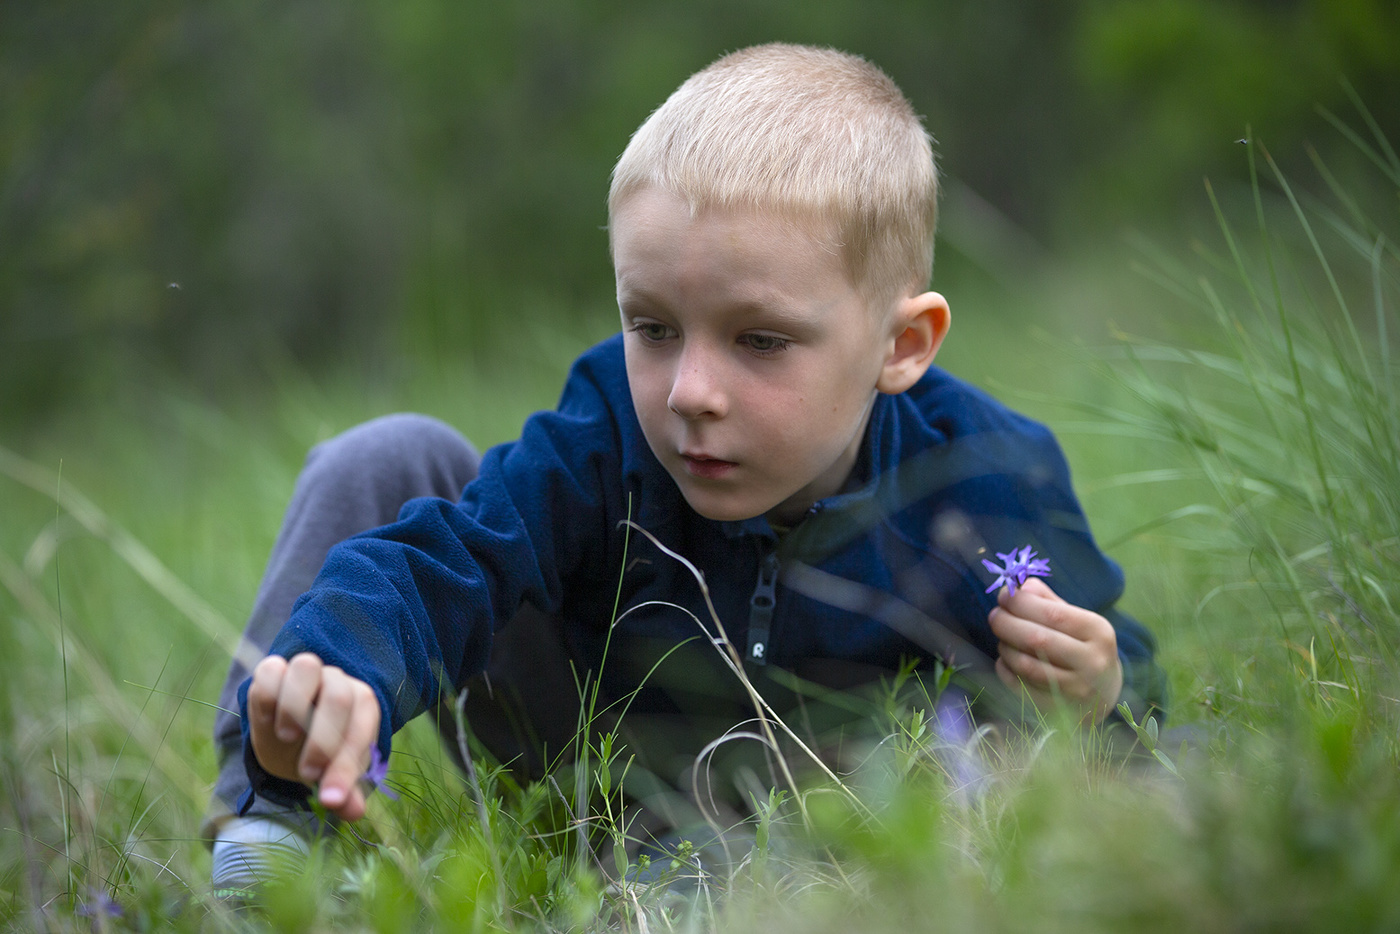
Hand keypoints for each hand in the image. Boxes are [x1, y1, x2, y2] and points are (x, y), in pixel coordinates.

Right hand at [247, 652, 381, 820]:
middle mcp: (338, 682)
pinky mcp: (273, 670)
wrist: (289, 740)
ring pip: (306, 667)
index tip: (330, 799)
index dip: (347, 764)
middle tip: (308, 775)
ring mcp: (307, 672)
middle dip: (323, 740)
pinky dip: (268, 696)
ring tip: (288, 739)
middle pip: (338, 696)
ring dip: (295, 706)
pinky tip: (267, 724)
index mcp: (363, 705)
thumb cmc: (321, 756)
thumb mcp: (333, 776)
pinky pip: (270, 670)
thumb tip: (353, 812)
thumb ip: (345, 792)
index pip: (363, 726)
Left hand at [988, 578, 1122, 722]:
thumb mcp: (1077, 620)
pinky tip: (1005, 660)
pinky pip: (1019, 686)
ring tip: (1002, 638)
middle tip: (994, 615)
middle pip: (1037, 640)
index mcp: (1099, 632)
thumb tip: (1020, 587)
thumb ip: (1047, 600)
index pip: (1053, 614)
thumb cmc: (1083, 647)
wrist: (1104, 694)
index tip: (1004, 595)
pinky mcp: (1060, 710)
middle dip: (1007, 624)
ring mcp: (1077, 690)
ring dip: (1005, 647)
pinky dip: (1005, 669)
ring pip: (1026, 665)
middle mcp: (1092, 662)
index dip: (1022, 603)